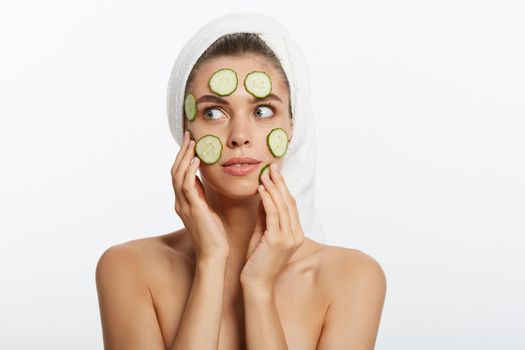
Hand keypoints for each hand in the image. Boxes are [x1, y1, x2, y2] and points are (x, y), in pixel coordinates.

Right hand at [171, 130, 229, 259]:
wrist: (214, 255)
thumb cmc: (215, 235)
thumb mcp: (208, 210)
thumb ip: (203, 195)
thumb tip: (204, 180)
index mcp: (184, 202)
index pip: (180, 174)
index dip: (183, 157)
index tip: (190, 142)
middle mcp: (180, 202)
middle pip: (175, 171)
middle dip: (181, 152)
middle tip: (188, 135)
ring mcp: (184, 206)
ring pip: (178, 175)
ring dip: (185, 157)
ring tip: (192, 142)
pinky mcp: (192, 209)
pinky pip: (187, 186)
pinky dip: (190, 171)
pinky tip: (196, 160)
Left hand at [240, 163, 304, 288]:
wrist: (256, 285)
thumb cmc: (257, 262)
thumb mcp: (262, 234)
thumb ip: (265, 216)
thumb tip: (263, 194)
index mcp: (295, 234)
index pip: (290, 205)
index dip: (283, 187)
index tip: (274, 173)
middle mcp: (296, 234)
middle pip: (289, 202)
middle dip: (280, 182)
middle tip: (272, 166)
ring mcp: (289, 238)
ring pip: (282, 206)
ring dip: (273, 187)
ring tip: (266, 173)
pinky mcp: (278, 241)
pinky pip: (273, 214)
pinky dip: (267, 199)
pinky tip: (261, 188)